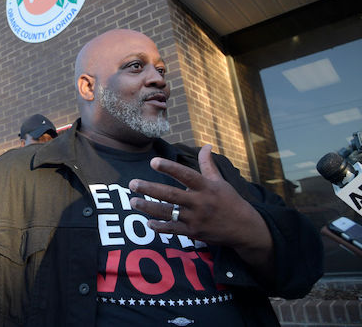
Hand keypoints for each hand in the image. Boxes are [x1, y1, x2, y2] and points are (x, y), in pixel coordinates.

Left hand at [129, 144, 272, 270]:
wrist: (244, 229)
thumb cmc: (230, 201)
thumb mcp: (220, 182)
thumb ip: (208, 164)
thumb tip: (207, 145)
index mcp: (206, 187)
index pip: (185, 175)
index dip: (169, 168)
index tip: (153, 161)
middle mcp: (200, 203)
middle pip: (171, 195)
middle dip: (150, 189)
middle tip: (132, 183)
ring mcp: (195, 219)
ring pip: (168, 213)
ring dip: (148, 207)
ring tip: (133, 201)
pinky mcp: (193, 232)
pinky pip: (173, 230)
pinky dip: (160, 227)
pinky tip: (148, 223)